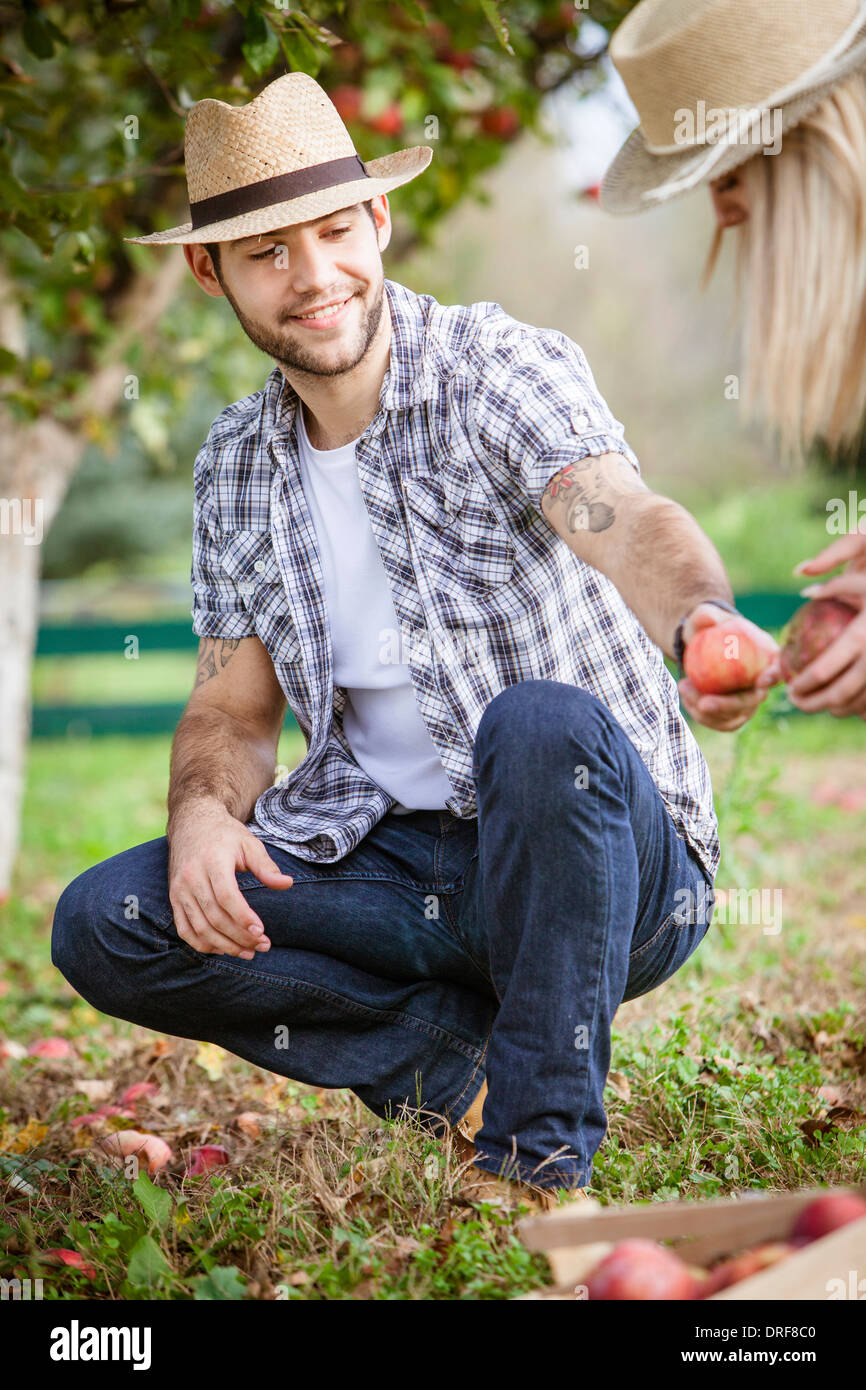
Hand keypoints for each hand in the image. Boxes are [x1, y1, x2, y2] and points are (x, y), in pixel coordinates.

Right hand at [167, 801, 293, 956]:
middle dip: (239, 937)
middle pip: (214, 916)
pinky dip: (202, 944)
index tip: (261, 932)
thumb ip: (266, 866)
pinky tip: (223, 949)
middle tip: (262, 946)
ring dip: (224, 945)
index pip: (226, 896)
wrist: (192, 824)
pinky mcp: (174, 899)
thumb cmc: (225, 835)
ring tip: (248, 952)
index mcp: (212, 861)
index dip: (243, 918)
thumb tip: (288, 884)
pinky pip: (184, 930)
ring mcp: (179, 890)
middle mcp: (191, 877)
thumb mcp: (249, 843)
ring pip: (200, 927)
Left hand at [676, 602, 780, 731]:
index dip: (774, 677)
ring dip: (707, 712)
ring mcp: (748, 702)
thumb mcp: (704, 617)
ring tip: (683, 688)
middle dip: (728, 706)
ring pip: (733, 716)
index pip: (778, 669)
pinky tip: (686, 697)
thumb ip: (706, 615)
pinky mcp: (732, 714)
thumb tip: (708, 617)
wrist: (699, 647)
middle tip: (704, 703)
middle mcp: (761, 683)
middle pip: (752, 701)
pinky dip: (700, 714)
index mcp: (766, 657)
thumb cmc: (707, 628)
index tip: (760, 680)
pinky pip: (719, 722)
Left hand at [781, 526, 865, 717]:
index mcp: (863, 634)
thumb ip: (835, 582)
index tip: (788, 688)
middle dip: (812, 704)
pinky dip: (860, 707)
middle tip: (795, 702)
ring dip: (835, 709)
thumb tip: (805, 589)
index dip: (801, 685)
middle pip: (838, 694)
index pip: (823, 671)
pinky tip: (847, 704)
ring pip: (860, 703)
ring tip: (818, 704)